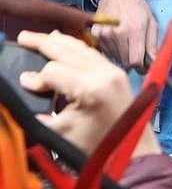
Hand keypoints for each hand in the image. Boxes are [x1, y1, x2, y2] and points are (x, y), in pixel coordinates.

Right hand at [16, 29, 158, 156]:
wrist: (131, 150)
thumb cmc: (96, 146)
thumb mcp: (61, 133)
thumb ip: (38, 113)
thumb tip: (27, 89)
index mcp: (89, 89)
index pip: (53, 71)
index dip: (36, 78)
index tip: (26, 84)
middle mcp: (103, 74)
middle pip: (67, 50)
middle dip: (42, 43)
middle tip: (23, 37)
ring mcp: (113, 71)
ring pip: (82, 48)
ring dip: (60, 42)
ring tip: (41, 37)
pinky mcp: (118, 73)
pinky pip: (94, 53)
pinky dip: (77, 48)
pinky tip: (65, 45)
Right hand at [93, 0, 157, 70]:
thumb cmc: (136, 7)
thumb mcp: (151, 23)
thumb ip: (152, 44)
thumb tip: (154, 62)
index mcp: (134, 30)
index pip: (135, 61)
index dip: (142, 67)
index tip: (145, 66)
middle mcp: (116, 33)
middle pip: (125, 62)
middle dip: (134, 61)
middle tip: (138, 53)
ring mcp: (103, 34)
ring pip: (115, 57)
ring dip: (123, 55)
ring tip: (127, 41)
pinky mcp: (95, 34)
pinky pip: (106, 51)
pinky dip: (113, 50)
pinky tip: (117, 39)